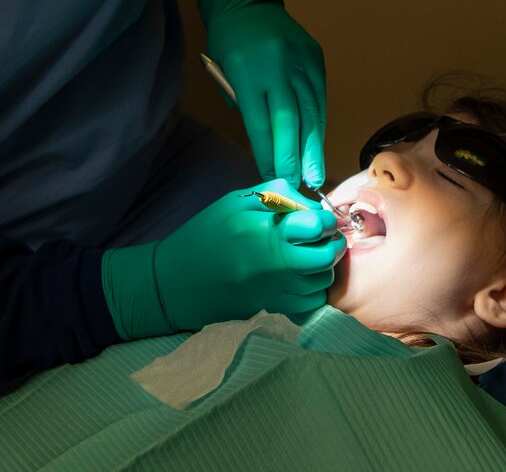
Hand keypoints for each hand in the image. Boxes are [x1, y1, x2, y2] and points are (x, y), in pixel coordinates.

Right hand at [101, 179, 345, 338]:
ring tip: (309, 256)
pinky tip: (299, 278)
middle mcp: (271, 263)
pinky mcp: (272, 309)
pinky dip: (313, 290)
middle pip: (325, 255)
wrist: (174, 282)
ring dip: (324, 267)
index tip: (318, 218)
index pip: (315, 224)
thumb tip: (311, 205)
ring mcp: (273, 290)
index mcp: (260, 230)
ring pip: (322, 280)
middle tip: (323, 237)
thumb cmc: (204, 235)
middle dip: (331, 243)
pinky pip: (311, 303)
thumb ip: (275, 195)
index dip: (324, 219)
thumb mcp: (233, 203)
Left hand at [195, 0, 325, 186]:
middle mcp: (277, 67)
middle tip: (302, 184)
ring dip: (313, 144)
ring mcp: (300, 60)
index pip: (260, 123)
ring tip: (316, 172)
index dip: (269, 154)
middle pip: (290, 120)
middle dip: (296, 155)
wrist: (247, 3)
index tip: (273, 177)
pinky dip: (318, 121)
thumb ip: (246, 106)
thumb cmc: (228, 44)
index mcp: (247, 73)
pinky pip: (319, 96)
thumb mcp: (224, 75)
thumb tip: (268, 144)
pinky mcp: (315, 57)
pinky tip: (317, 141)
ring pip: (311, 110)